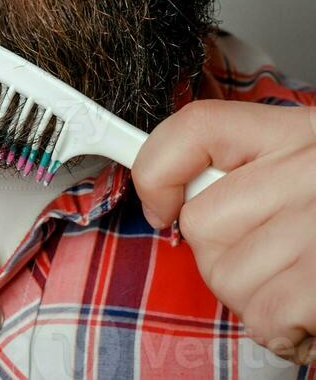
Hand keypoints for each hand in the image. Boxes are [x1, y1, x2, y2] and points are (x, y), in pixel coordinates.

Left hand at [131, 100, 315, 365]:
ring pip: (227, 277)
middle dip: (225, 256)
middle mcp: (307, 167)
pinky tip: (315, 311)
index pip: (196, 128)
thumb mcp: (310, 164)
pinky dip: (287, 330)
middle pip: (202, 222)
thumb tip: (178, 198)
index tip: (157, 202)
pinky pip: (265, 316)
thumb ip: (255, 172)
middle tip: (274, 259)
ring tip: (304, 283)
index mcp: (297, 131)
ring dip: (259, 298)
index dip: (157, 169)